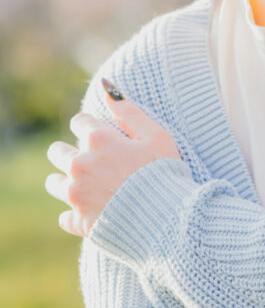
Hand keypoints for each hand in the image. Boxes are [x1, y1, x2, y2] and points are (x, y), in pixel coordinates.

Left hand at [45, 78, 181, 237]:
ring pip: (54, 183)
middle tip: (91, 159)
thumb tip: (107, 86)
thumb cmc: (165, 173)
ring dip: (64, 181)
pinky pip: (65, 217)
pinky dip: (75, 214)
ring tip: (86, 185)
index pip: (79, 122)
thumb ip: (129, 111)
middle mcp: (80, 164)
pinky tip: (91, 211)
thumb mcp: (156, 135)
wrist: (167, 219)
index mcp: (98, 140)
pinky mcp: (79, 221)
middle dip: (69, 151)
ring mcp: (77, 194)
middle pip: (57, 151)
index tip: (100, 133)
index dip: (89, 126)